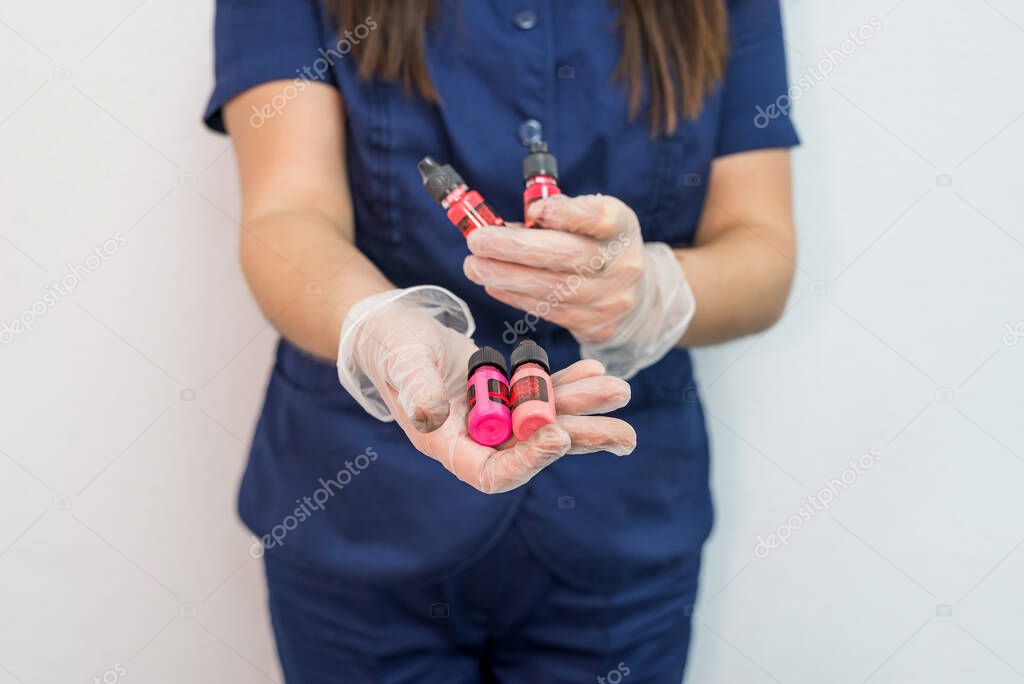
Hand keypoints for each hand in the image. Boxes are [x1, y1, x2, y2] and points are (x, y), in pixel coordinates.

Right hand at [338, 287, 635, 493]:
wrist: (395, 332)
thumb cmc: (392, 348)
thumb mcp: (402, 364)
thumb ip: (416, 389)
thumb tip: (430, 417)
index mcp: (448, 444)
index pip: (493, 472)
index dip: (529, 461)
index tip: (558, 435)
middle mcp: (477, 439)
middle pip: (535, 450)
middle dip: (579, 438)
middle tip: (626, 434)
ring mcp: (494, 418)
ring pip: (547, 421)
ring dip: (584, 409)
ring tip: (620, 391)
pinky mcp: (505, 395)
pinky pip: (543, 394)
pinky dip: (569, 383)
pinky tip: (595, 371)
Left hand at [463, 194, 694, 378]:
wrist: (634, 292)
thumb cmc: (596, 245)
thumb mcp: (588, 219)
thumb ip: (554, 215)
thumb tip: (506, 225)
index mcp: (620, 226)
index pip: (598, 217)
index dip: (566, 214)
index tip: (533, 211)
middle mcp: (621, 263)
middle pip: (568, 256)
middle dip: (516, 248)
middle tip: (477, 242)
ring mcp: (610, 298)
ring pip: (553, 289)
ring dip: (507, 277)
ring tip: (475, 267)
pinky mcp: (595, 325)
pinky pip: (549, 311)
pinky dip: (516, 297)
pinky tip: (494, 284)